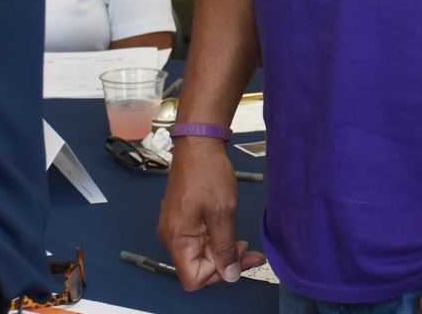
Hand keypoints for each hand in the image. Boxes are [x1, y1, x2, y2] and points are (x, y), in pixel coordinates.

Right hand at [156, 139, 261, 287]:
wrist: (198, 144)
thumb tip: (229, 275)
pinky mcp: (182, 219)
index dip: (218, 273)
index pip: (194, 278)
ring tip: (242, 240)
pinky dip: (215, 239)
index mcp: (178, 238)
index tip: (237, 256)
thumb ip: (224, 247)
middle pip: (198, 267)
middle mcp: (171, 237)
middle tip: (250, 251)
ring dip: (222, 250)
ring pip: (200, 253)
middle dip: (225, 262)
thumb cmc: (207, 172)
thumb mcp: (222, 212)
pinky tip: (228, 229)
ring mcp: (175, 227)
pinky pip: (198, 239)